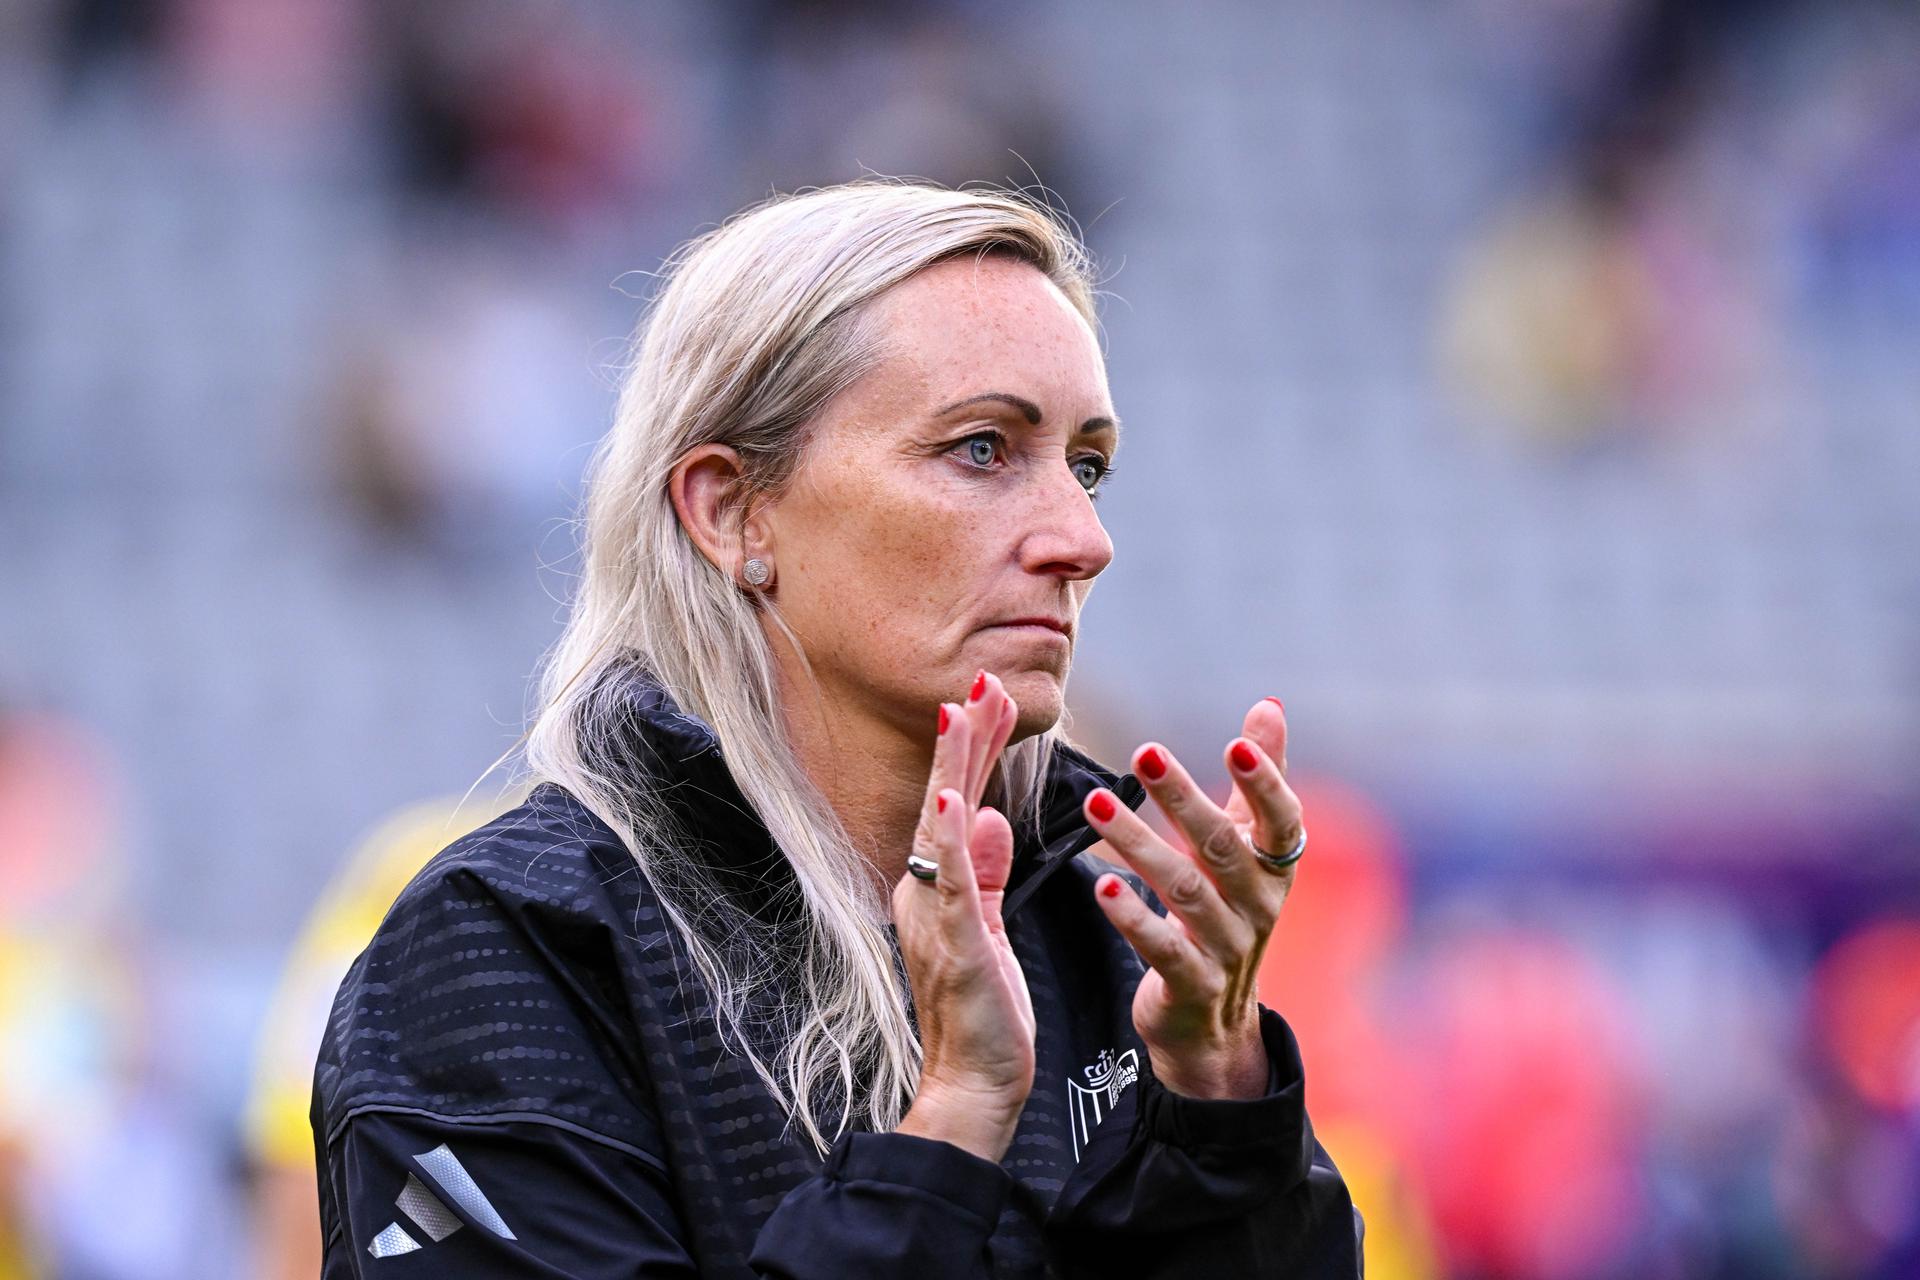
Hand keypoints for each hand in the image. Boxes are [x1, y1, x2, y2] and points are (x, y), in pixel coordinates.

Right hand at [891, 671, 1031, 1161]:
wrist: (973, 1084)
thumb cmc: (984, 1013)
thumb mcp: (989, 928)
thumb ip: (986, 874)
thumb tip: (989, 819)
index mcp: (937, 885)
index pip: (957, 800)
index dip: (973, 746)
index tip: (990, 694)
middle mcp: (925, 890)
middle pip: (946, 796)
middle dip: (967, 734)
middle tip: (984, 675)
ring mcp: (934, 913)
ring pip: (943, 824)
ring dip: (955, 764)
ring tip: (965, 708)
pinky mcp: (954, 941)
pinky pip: (949, 881)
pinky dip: (949, 837)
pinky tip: (951, 797)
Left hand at [1082, 697, 1301, 1099]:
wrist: (1212, 1021)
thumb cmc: (1226, 911)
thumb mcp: (1247, 849)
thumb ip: (1258, 780)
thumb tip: (1270, 704)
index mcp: (1274, 868)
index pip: (1281, 820)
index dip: (1267, 783)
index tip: (1238, 741)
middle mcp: (1259, 906)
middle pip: (1222, 846)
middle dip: (1183, 797)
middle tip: (1144, 752)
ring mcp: (1228, 950)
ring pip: (1185, 891)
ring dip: (1139, 844)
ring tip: (1095, 805)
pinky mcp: (1191, 985)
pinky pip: (1164, 949)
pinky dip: (1134, 918)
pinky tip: (1103, 886)